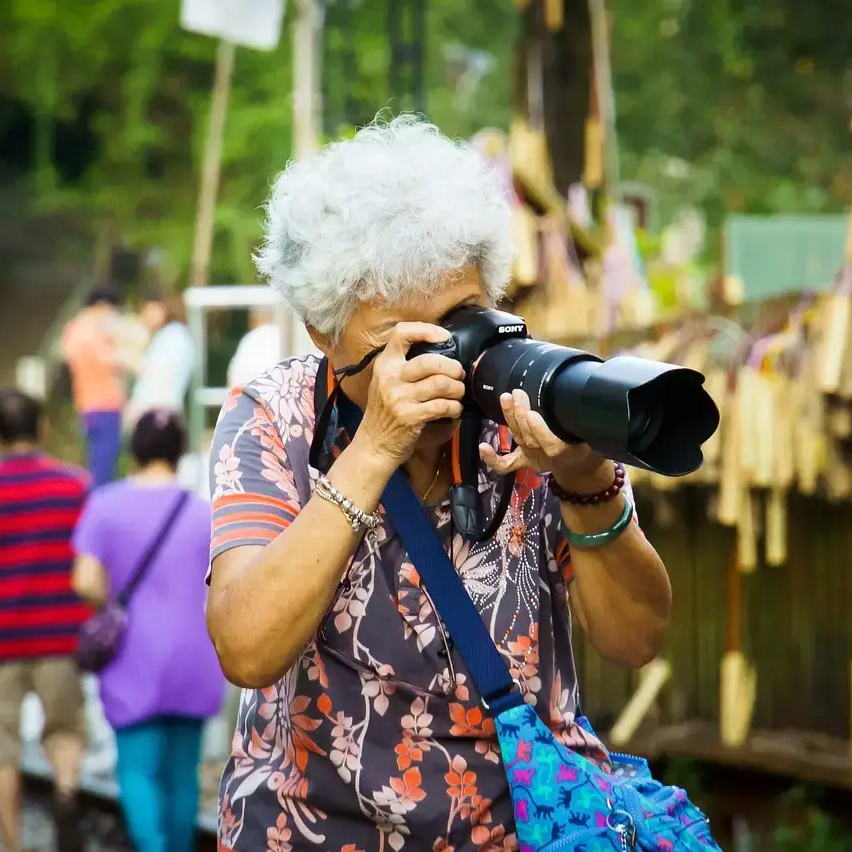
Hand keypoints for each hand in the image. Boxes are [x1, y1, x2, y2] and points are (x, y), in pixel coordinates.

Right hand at [358, 323, 465, 467]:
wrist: (374, 444)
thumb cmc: (385, 412)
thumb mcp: (385, 383)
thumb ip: (404, 367)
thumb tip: (439, 351)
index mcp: (384, 365)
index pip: (402, 333)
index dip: (427, 330)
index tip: (445, 337)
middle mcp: (390, 378)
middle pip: (430, 361)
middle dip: (453, 367)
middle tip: (458, 374)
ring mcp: (399, 398)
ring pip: (441, 383)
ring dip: (457, 389)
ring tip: (458, 393)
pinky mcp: (411, 416)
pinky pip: (443, 406)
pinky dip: (455, 407)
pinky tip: (454, 410)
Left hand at [480, 389, 610, 489]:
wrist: (583, 466)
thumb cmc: (590, 442)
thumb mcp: (596, 433)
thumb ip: (590, 422)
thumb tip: (588, 396)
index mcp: (568, 452)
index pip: (551, 445)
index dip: (540, 431)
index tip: (533, 413)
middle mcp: (548, 457)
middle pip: (530, 438)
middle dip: (520, 415)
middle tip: (517, 394)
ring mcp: (534, 459)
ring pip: (519, 440)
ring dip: (510, 419)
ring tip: (506, 398)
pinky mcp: (524, 461)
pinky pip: (507, 464)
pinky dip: (493, 459)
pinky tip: (482, 447)